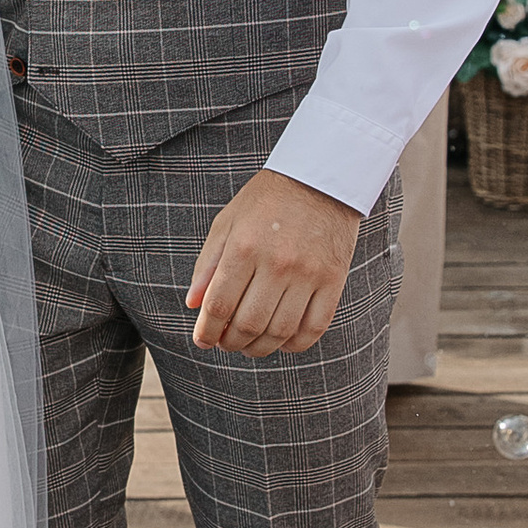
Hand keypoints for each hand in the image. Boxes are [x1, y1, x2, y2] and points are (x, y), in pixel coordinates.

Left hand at [185, 167, 361, 355]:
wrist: (321, 179)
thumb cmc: (267, 200)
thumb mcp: (228, 222)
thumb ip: (208, 264)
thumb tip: (194, 304)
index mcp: (245, 247)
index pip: (219, 305)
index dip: (207, 331)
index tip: (203, 340)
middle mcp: (277, 263)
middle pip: (248, 324)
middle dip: (231, 343)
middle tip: (226, 343)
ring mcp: (308, 274)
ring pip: (280, 332)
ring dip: (259, 348)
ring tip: (250, 344)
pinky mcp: (333, 280)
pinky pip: (313, 328)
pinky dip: (294, 344)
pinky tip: (281, 340)